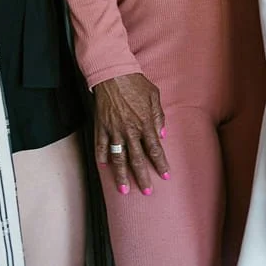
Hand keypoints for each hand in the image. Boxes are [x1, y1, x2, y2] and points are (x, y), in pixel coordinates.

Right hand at [93, 73, 168, 196]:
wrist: (112, 73)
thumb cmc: (136, 83)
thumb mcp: (154, 96)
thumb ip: (158, 116)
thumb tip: (162, 134)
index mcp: (145, 123)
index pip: (155, 149)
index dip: (160, 164)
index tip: (165, 176)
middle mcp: (130, 130)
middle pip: (137, 159)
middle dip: (143, 177)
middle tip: (147, 192)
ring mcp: (114, 130)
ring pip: (118, 158)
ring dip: (121, 175)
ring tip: (124, 189)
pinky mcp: (101, 126)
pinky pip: (101, 146)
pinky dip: (102, 157)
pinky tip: (104, 167)